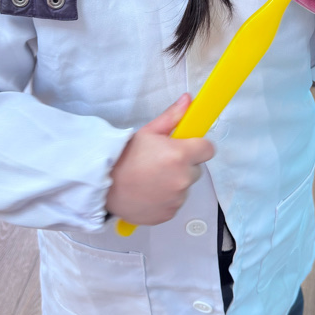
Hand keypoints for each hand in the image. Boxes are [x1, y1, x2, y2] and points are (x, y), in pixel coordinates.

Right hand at [106, 94, 214, 225]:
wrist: (105, 186)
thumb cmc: (125, 156)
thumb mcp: (147, 132)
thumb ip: (172, 117)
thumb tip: (188, 100)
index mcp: (180, 155)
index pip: (208, 149)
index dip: (198, 146)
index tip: (186, 146)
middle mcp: (183, 178)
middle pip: (196, 169)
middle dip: (184, 165)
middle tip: (161, 162)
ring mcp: (177, 199)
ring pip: (185, 186)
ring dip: (175, 182)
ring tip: (151, 178)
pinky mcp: (170, 213)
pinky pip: (175, 202)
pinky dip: (167, 198)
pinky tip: (149, 192)